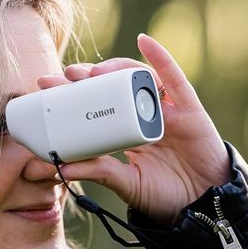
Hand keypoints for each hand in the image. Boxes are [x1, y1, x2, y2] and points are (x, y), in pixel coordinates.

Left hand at [37, 35, 230, 225]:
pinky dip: (160, 57)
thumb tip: (60, 167)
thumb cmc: (166, 194)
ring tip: (94, 71)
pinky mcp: (188, 109)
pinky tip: (145, 42)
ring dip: (115, 68)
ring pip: (138, 78)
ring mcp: (166, 109)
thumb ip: (99, 172)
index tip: (45, 89)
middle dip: (87, 77)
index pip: (95, 104)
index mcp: (126, 130)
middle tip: (63, 76)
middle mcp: (144, 114)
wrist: (203, 206)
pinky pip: (174, 78)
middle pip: (112, 86)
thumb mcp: (126, 183)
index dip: (72, 94)